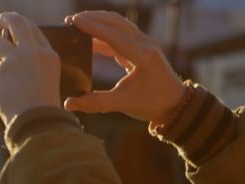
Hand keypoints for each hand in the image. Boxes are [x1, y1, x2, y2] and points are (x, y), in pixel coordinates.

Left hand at [0, 12, 61, 125]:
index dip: (22, 25)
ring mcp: (15, 59)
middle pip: (16, 23)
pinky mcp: (0, 70)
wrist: (36, 123)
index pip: (33, 30)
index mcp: (49, 55)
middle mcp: (32, 52)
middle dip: (6, 18)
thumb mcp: (46, 80)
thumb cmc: (41, 107)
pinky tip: (0, 88)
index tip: (14, 24)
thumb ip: (33, 63)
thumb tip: (9, 49)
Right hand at [62, 11, 185, 123]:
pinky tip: (90, 41)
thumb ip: (96, 103)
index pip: (113, 35)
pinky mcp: (142, 48)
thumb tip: (69, 104)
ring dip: (99, 23)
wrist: (175, 104)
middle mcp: (146, 44)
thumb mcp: (123, 104)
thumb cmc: (153, 104)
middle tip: (70, 21)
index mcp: (144, 55)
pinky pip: (120, 35)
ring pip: (118, 25)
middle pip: (116, 22)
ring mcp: (145, 44)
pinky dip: (104, 34)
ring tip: (77, 26)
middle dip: (93, 18)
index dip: (92, 27)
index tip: (73, 21)